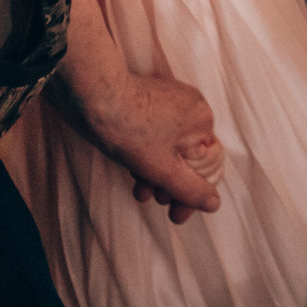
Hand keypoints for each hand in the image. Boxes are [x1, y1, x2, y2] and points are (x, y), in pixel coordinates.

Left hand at [65, 71, 225, 224]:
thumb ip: (190, 189)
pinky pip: (158, 133)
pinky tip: (133, 167)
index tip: (177, 214)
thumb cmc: (128, 127)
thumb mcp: (162, 168)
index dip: (192, 193)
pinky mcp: (151, 99)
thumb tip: (214, 203)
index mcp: (203, 121)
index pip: (207, 166)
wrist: (92, 93)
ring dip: (156, 172)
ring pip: (170, 147)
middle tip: (154, 200)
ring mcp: (171, 101)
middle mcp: (192, 107)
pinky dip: (148, 153)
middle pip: (188, 156)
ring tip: (139, 188)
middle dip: (170, 184)